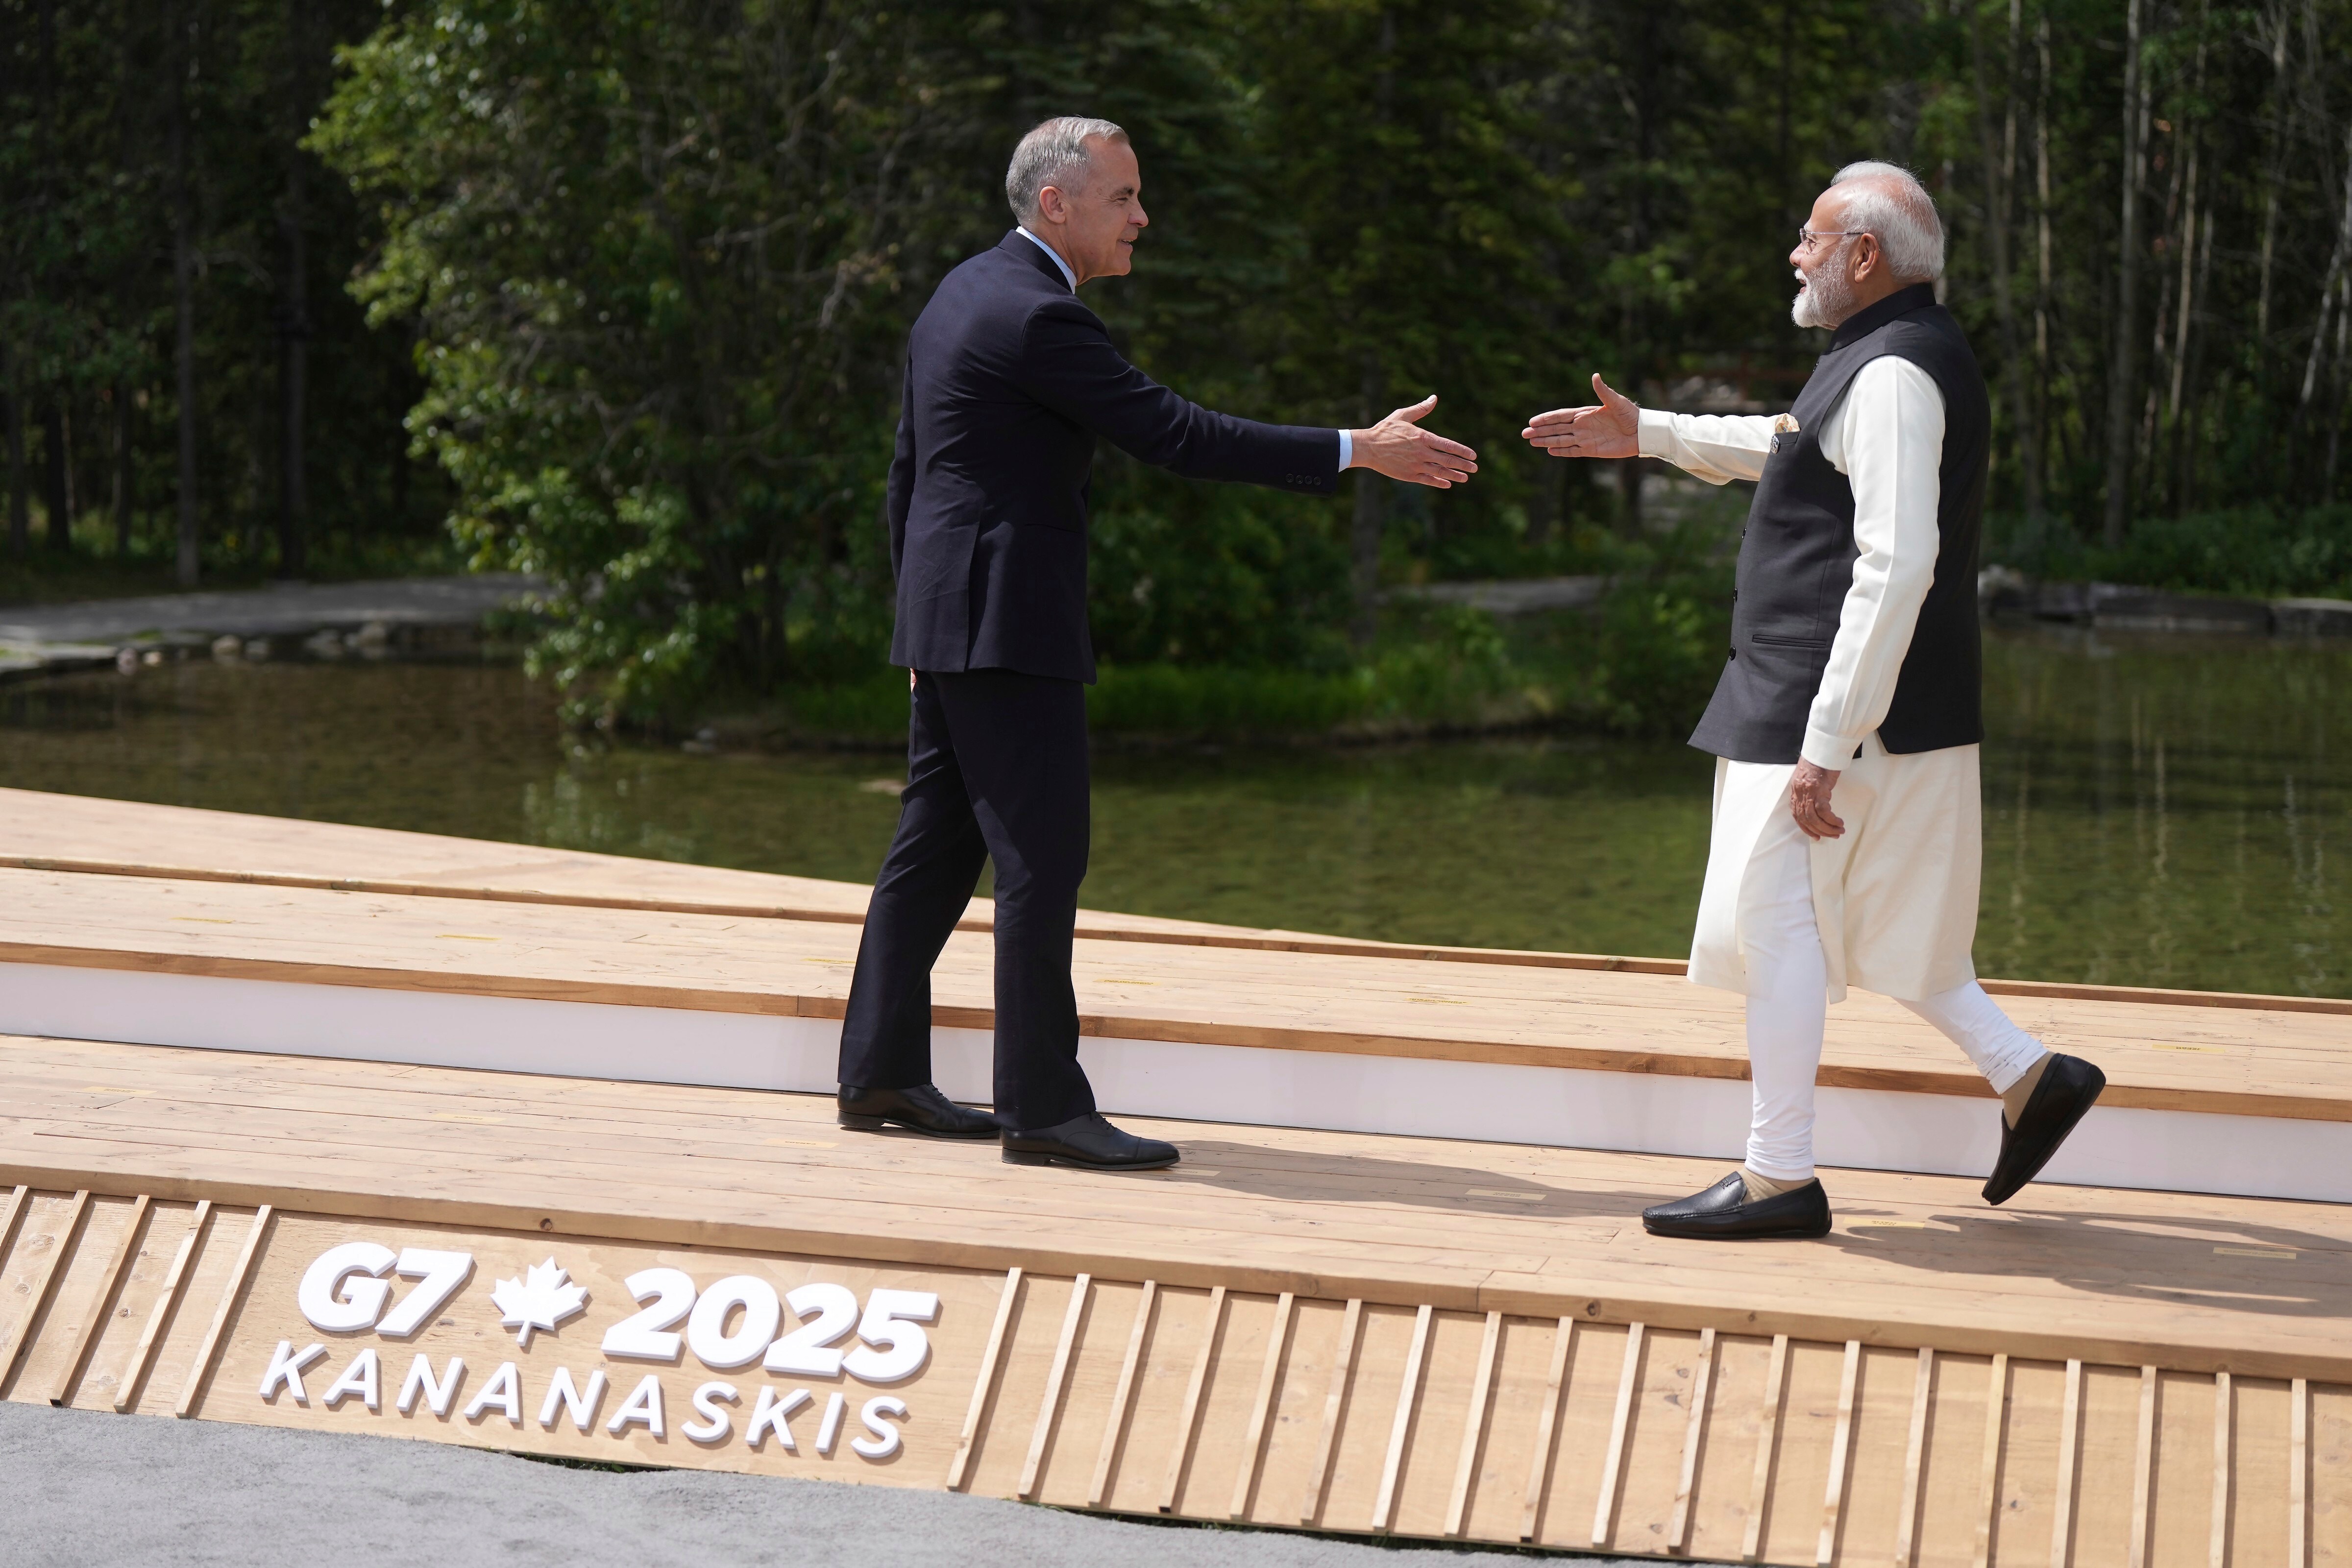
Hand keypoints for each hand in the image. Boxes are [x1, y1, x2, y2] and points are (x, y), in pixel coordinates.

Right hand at [1346, 395, 1478, 487]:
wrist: (1368, 447)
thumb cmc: (1385, 430)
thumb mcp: (1403, 415)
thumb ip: (1421, 408)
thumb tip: (1434, 398)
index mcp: (1422, 437)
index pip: (1448, 445)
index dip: (1462, 451)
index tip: (1473, 455)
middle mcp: (1422, 453)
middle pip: (1447, 460)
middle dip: (1463, 465)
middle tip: (1475, 468)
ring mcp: (1415, 465)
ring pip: (1440, 472)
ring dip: (1454, 475)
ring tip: (1465, 478)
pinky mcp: (1408, 475)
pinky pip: (1427, 480)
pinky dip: (1438, 482)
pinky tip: (1447, 484)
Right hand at [1522, 373, 1638, 459]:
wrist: (1641, 432)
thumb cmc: (1630, 414)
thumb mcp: (1616, 401)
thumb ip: (1603, 391)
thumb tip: (1595, 376)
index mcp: (1585, 413)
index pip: (1561, 416)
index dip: (1547, 419)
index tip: (1533, 421)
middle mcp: (1582, 426)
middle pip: (1557, 429)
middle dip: (1541, 431)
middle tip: (1524, 433)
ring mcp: (1586, 438)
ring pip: (1561, 440)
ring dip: (1547, 441)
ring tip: (1532, 442)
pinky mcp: (1592, 450)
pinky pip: (1573, 451)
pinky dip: (1562, 451)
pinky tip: (1550, 451)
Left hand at [1790, 761, 1844, 839]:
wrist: (1822, 751)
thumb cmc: (1817, 764)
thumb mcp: (1807, 780)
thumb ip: (1807, 793)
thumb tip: (1814, 806)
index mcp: (1795, 793)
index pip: (1797, 816)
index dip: (1806, 828)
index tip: (1816, 836)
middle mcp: (1799, 795)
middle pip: (1806, 820)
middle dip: (1820, 831)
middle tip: (1833, 835)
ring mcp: (1808, 793)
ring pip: (1814, 819)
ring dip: (1828, 828)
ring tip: (1839, 830)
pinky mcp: (1818, 791)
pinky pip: (1824, 811)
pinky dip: (1831, 820)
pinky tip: (1839, 822)